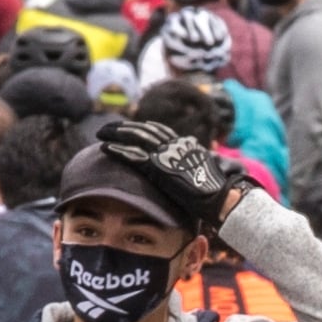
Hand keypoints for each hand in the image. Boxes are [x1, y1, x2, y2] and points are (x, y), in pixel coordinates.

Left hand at [89, 117, 231, 237]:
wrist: (220, 195)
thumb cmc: (218, 190)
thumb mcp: (209, 168)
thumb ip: (199, 158)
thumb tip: (200, 150)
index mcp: (186, 145)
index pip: (161, 131)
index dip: (144, 127)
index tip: (132, 125)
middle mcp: (175, 145)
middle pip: (144, 130)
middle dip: (124, 127)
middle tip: (109, 126)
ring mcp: (166, 154)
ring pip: (135, 138)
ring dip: (116, 134)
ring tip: (101, 132)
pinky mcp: (158, 167)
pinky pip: (133, 156)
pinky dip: (117, 150)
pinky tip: (104, 148)